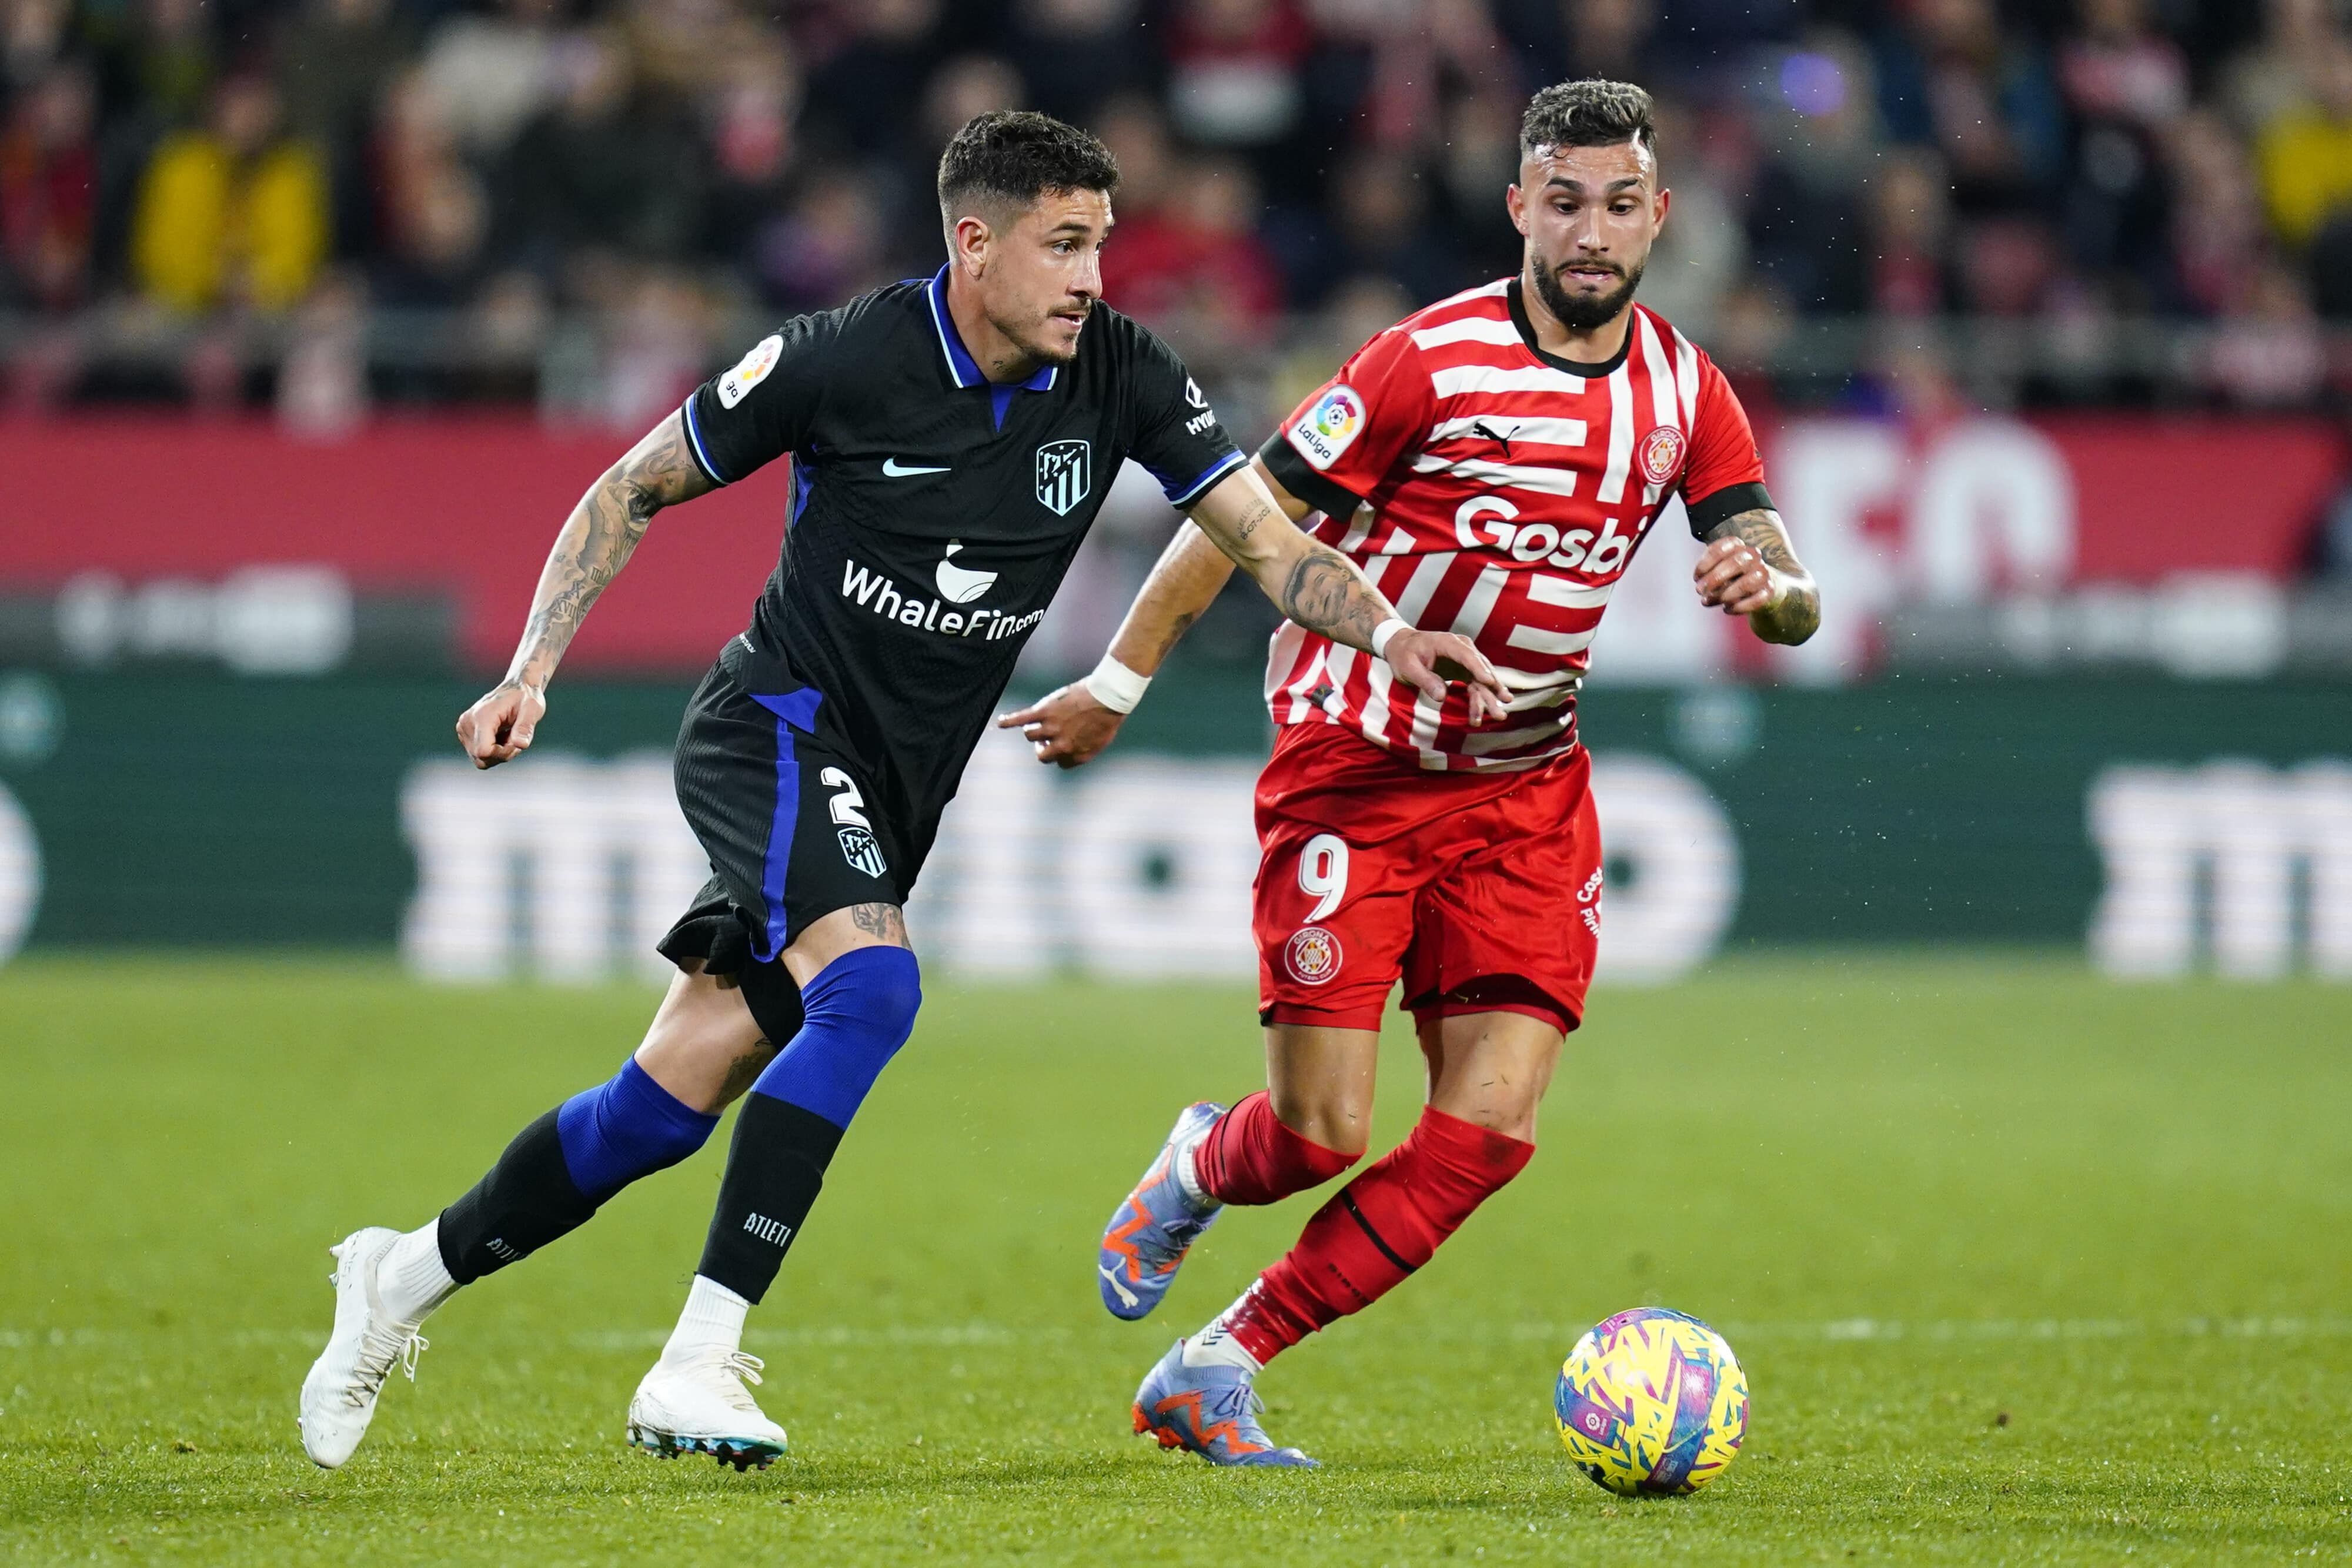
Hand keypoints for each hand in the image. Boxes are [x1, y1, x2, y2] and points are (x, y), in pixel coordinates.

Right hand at [456, 680, 545, 768]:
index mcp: (481, 716)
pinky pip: (479, 755)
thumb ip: (525, 727)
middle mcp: (467, 723)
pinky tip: (503, 736)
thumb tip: (521, 745)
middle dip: (503, 754)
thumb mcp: (532, 710)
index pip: (484, 752)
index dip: (504, 753)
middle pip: (482, 758)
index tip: (516, 740)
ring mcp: (463, 729)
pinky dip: (494, 751)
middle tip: (516, 737)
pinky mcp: (465, 734)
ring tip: (510, 735)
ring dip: (499, 753)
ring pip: (480, 759)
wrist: (517, 688)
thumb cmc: (526, 697)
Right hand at [995, 683, 1126, 767]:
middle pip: (1041, 755)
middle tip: (1046, 737)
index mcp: (1076, 755)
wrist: (1108, 695)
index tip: (1062, 743)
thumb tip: (1073, 751)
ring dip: (1033, 730)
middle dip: (1043, 747)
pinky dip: (1009, 720)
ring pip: (1030, 735)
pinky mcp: (1044, 711)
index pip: (1059, 762)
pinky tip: (1001, 722)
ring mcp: (1052, 728)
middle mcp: (1062, 745)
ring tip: (1035, 722)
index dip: (1060, 753)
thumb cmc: (1108, 716)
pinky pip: (1021, 719)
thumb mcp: (1101, 741)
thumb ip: (1084, 749)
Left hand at [1384, 628, 1510, 725]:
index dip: (1479, 669)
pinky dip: (1482, 697)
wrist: (1402, 646)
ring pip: (1482, 679)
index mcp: (1448, 642)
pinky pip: (1476, 685)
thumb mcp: (1408, 667)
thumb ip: (1425, 680)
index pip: (1467, 655)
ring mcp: (1466, 659)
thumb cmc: (1403, 654)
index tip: (1490, 682)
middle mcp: (1462, 648)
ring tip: (1500, 715)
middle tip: (1503, 704)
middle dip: (1492, 688)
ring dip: (1491, 697)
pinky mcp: (1465, 670)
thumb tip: (1442, 696)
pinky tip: (1490, 710)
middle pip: (1481, 669)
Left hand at [1694, 536, 1783, 617]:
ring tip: (1709, 601)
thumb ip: (1707, 575)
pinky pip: (1757, 600)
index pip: (1722, 548)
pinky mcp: (1769, 590)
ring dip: (1725, 595)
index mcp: (1737, 546)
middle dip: (1715, 578)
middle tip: (1699, 590)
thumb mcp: (1715, 570)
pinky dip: (1739, 607)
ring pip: (1748, 582)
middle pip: (1737, 562)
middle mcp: (1753, 556)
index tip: (1696, 577)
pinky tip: (1726, 609)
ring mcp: (1763, 572)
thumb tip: (1703, 589)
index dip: (1705, 563)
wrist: (1759, 585)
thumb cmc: (1730, 575)